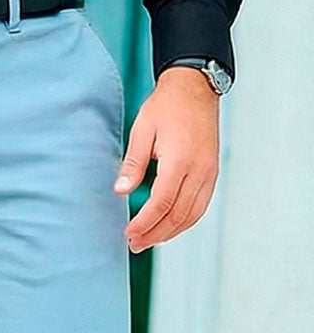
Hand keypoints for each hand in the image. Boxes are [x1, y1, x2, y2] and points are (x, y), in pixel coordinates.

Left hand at [113, 66, 220, 253]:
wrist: (195, 88)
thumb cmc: (167, 106)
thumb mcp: (142, 130)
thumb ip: (133, 164)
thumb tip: (121, 191)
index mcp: (180, 160)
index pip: (161, 203)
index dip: (144, 223)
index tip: (128, 233)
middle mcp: (199, 170)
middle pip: (177, 216)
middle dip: (154, 234)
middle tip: (135, 245)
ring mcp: (209, 173)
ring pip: (191, 216)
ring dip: (169, 233)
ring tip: (149, 241)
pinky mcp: (212, 173)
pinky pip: (199, 206)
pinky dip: (184, 222)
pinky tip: (168, 227)